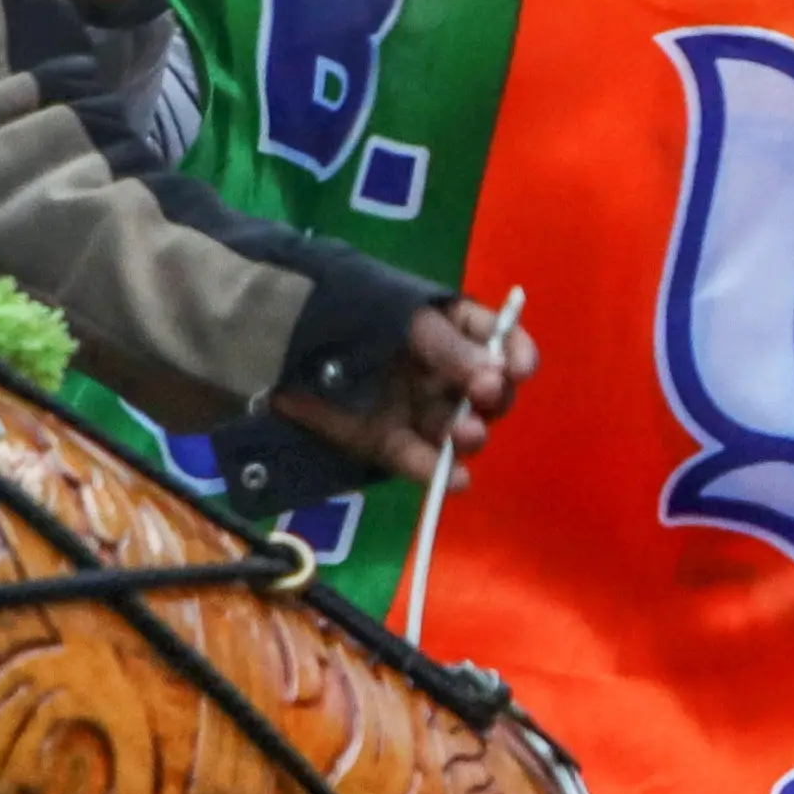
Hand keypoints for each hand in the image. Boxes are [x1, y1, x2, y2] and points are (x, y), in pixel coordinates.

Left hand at [269, 299, 536, 489]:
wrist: (275, 339)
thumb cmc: (347, 314)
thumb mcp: (405, 321)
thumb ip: (449, 349)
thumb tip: (498, 376)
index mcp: (449, 328)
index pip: (498, 339)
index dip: (515, 353)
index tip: (518, 369)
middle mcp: (440, 371)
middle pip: (486, 391)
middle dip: (492, 397)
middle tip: (484, 397)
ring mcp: (414, 408)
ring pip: (456, 428)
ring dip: (468, 433)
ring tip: (466, 434)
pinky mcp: (386, 442)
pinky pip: (417, 459)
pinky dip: (435, 470)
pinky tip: (453, 479)